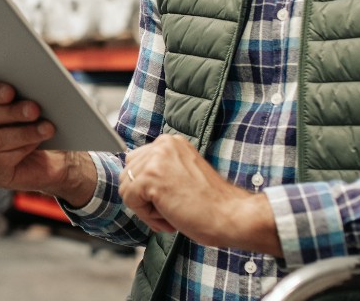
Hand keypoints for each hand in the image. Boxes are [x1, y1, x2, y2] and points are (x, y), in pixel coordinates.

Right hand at [0, 82, 94, 204]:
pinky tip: (36, 145)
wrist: (53, 161)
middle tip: (35, 109)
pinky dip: (22, 150)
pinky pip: (3, 160)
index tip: (12, 91)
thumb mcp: (34, 110)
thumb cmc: (39, 128)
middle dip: (13, 111)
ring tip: (47, 128)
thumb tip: (36, 88)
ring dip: (24, 133)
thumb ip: (27, 98)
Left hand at [118, 134, 281, 256]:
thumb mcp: (182, 174)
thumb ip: (160, 170)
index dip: (148, 188)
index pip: (137, 163)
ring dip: (146, 208)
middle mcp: (162, 144)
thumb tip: (132, 178)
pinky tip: (170, 218)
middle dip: (144, 198)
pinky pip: (130, 200)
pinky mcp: (151, 177)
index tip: (170, 199)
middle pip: (128, 174)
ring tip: (173, 212)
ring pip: (127, 188)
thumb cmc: (212, 203)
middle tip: (172, 209)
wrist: (232, 215)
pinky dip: (146, 216)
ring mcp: (156, 159)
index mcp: (171, 142)